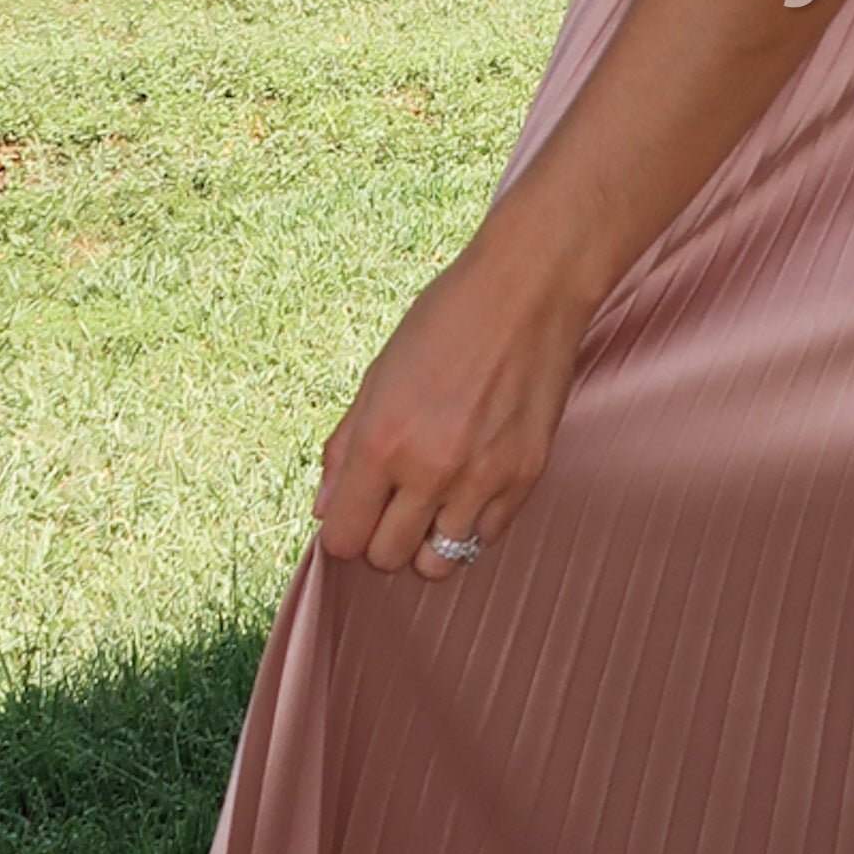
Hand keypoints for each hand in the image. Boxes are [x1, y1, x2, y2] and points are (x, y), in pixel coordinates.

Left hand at [313, 215, 587, 575]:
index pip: (343, 538)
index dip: (344, 530)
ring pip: (439, 562)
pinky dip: (472, 524)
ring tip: (432, 505)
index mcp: (381, 441)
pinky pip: (486, 538)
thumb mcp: (378, 376)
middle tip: (392, 506)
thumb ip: (345, 448)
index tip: (355, 512)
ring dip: (427, 541)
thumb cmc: (448, 320)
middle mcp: (429, 470)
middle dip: (381, 539)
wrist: (528, 291)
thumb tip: (325, 508)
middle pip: (387, 558)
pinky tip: (471, 486)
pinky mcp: (525, 478)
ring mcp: (482, 479)